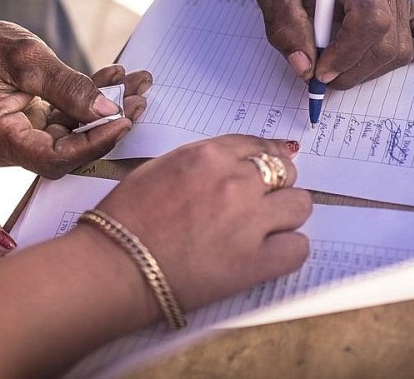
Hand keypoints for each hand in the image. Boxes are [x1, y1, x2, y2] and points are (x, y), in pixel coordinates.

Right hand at [0, 16, 151, 178]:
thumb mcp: (27, 59)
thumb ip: (68, 87)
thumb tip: (108, 112)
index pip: (54, 157)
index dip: (93, 144)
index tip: (124, 121)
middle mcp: (9, 148)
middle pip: (70, 148)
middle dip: (109, 123)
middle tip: (140, 98)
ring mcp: (22, 139)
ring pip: (75, 132)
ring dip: (108, 108)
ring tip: (138, 84)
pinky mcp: (34, 126)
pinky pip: (69, 119)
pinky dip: (93, 100)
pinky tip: (116, 79)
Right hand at [95, 134, 311, 310]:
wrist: (114, 266)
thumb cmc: (126, 217)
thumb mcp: (163, 168)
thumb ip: (205, 162)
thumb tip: (238, 162)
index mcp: (210, 156)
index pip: (260, 146)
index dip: (268, 158)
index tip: (271, 169)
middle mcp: (236, 182)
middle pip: (286, 172)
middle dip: (277, 186)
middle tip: (261, 203)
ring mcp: (249, 221)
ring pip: (300, 206)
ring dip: (287, 215)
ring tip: (267, 229)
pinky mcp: (255, 262)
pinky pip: (298, 248)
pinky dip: (289, 249)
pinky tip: (271, 253)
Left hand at [252, 0, 413, 89]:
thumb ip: (286, 28)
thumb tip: (305, 67)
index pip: (370, 19)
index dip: (347, 53)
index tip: (321, 71)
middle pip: (386, 41)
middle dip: (353, 69)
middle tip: (321, 75)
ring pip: (398, 50)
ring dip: (366, 69)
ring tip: (335, 63)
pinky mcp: (403, 6)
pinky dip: (394, 58)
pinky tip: (368, 57)